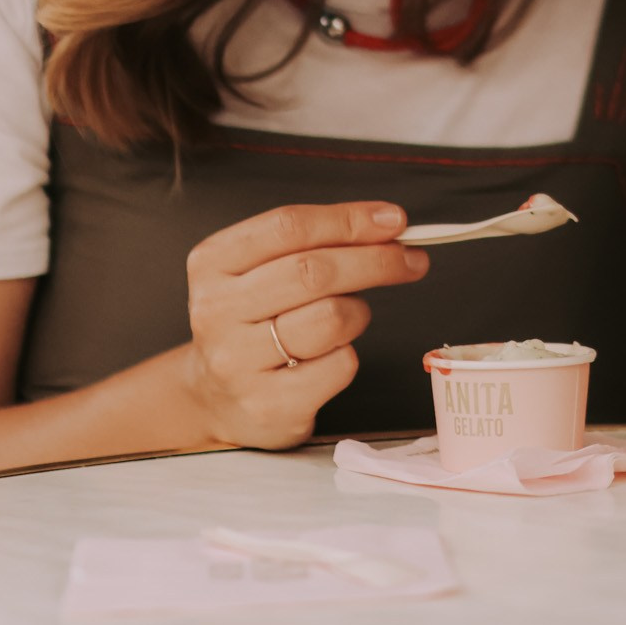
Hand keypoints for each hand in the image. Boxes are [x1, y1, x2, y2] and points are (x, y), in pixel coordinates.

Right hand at [182, 202, 429, 448]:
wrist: (216, 399)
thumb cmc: (254, 323)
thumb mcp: (263, 271)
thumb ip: (317, 242)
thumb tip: (388, 225)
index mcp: (213, 263)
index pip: (290, 227)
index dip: (350, 220)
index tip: (393, 220)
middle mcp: (217, 311)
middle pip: (314, 271)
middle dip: (376, 260)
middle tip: (411, 260)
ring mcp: (238, 362)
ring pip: (332, 318)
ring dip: (359, 312)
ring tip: (348, 317)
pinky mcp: (269, 404)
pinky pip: (340, 365)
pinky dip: (348, 354)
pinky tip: (327, 357)